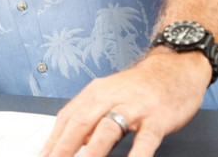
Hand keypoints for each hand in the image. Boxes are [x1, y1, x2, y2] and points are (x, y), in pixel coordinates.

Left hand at [40, 48, 209, 155]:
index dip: (53, 139)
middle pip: (81, 122)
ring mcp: (133, 107)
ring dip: (93, 151)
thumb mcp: (109, 95)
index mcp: (95, 93)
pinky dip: (137, 153)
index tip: (44, 155)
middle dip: (64, 146)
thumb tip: (76, 140)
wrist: (174, 69)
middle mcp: (110, 98)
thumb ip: (92, 116)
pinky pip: (145, 138)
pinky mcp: (157, 117)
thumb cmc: (140, 87)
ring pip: (107, 129)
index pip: (67, 117)